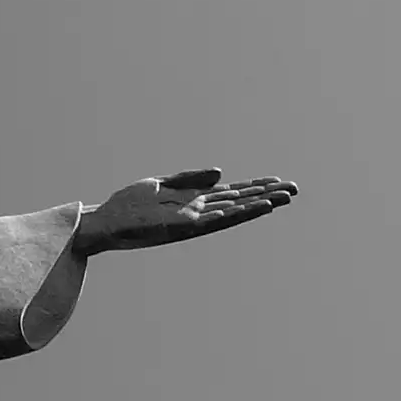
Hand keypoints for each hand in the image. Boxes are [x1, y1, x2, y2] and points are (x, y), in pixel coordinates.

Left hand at [75, 168, 297, 256]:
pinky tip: (257, 207)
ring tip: (284, 198)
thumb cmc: (128, 205)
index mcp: (192, 200)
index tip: (277, 181)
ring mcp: (194, 220)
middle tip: (295, 190)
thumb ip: (190, 178)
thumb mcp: (160, 184)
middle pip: (239, 201)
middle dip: (266, 195)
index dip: (254, 187)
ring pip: (234, 211)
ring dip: (259, 205)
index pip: (231, 192)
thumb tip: (221, 172)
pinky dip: (239, 214)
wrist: (105, 222)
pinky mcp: (186, 228)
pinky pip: (218, 221)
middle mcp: (198, 212)